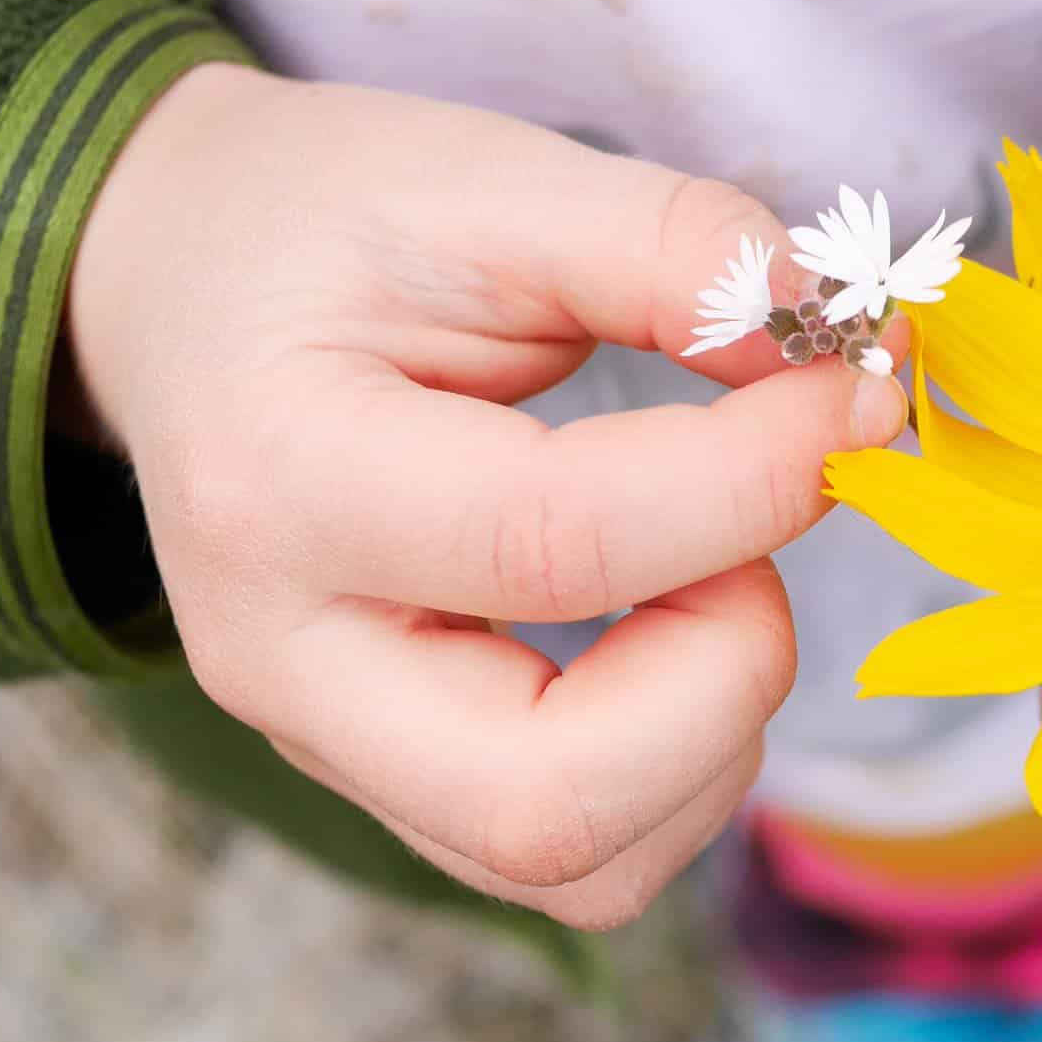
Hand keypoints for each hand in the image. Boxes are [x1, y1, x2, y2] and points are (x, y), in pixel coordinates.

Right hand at [66, 65, 908, 928]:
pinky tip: (674, 635)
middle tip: (752, 538)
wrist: (185, 298)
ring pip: (576, 862)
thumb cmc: (329, 230)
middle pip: (543, 803)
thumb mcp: (487, 179)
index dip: (756, 477)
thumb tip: (843, 349)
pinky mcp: (394, 782)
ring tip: (709, 572)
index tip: (856, 393)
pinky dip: (684, 766)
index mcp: (285, 477)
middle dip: (727, 671)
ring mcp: (331, 746)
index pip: (559, 543)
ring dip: (717, 730)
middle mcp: (285, 659)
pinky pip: (580, 860)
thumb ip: (672, 250)